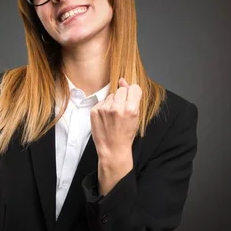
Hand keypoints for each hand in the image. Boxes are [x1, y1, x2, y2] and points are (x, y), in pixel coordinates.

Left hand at [90, 78, 141, 194]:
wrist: (112, 149)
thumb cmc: (126, 134)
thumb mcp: (135, 117)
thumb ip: (131, 98)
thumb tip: (123, 80)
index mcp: (131, 109)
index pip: (134, 88)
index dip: (133, 94)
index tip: (131, 100)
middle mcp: (117, 107)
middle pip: (121, 90)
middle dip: (122, 98)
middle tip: (121, 111)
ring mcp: (104, 109)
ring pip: (111, 95)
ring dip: (112, 102)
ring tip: (113, 116)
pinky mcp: (95, 111)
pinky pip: (102, 102)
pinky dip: (104, 107)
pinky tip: (106, 118)